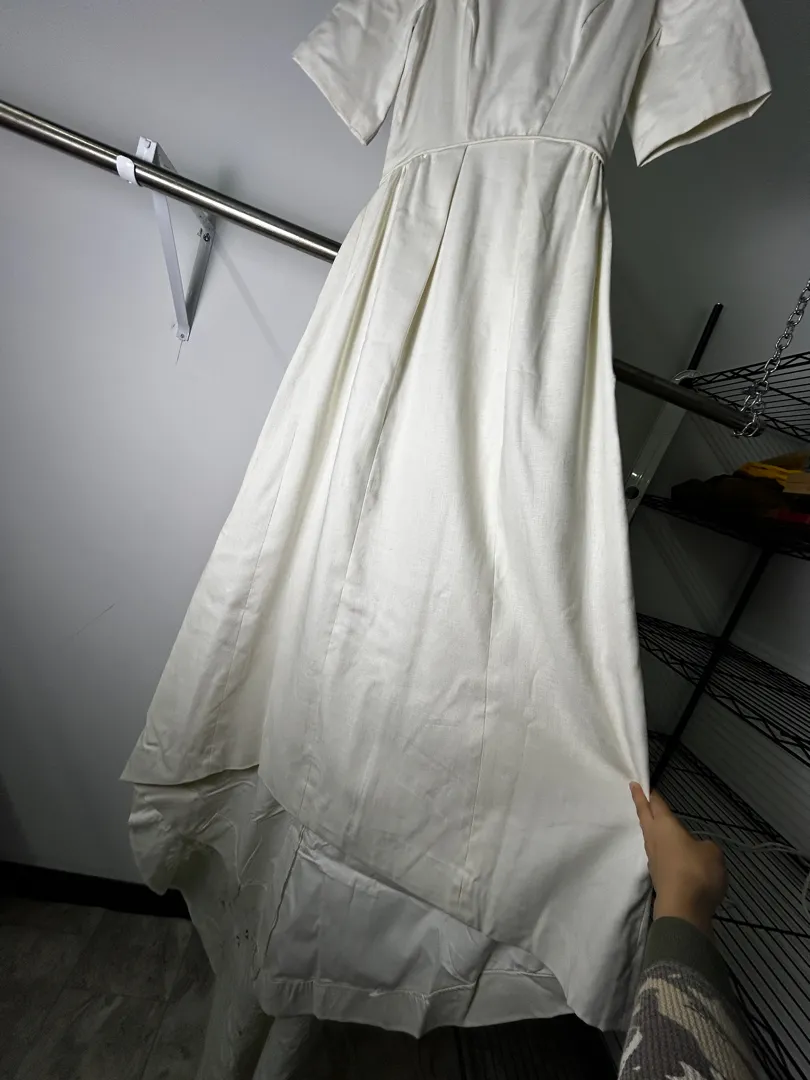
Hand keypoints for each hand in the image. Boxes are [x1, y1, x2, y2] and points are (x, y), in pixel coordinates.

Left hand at [630, 782, 726, 936]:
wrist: (682, 909)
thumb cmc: (698, 872)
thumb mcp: (712, 853)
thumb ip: (705, 846)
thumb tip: (698, 850)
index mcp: (665, 826)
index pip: (657, 805)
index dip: (652, 794)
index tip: (642, 785)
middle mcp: (654, 839)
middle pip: (645, 816)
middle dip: (639, 801)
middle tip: (633, 788)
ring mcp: (653, 859)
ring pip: (649, 835)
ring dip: (650, 825)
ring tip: (653, 820)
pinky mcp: (657, 876)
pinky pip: (657, 854)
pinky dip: (660, 847)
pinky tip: (669, 852)